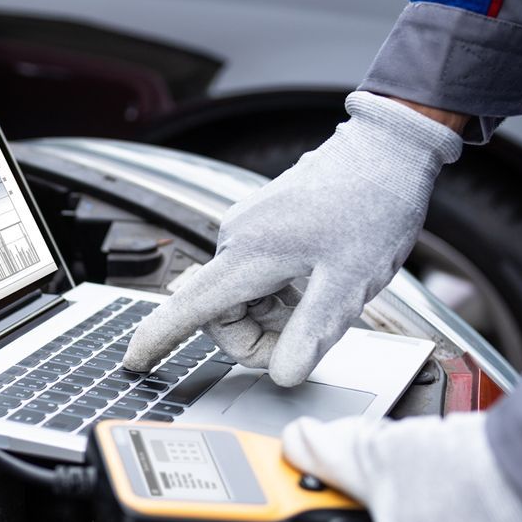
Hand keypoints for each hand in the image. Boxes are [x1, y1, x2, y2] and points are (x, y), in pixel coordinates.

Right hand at [123, 92, 461, 385]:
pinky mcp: (260, 226)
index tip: (133, 362)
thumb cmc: (372, 204)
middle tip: (307, 340)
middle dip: (257, 338)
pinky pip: (254, 278)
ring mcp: (245, 231)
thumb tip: (284, 374)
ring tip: (321, 301)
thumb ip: (311, 332)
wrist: (388, 147)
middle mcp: (236, 241)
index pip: (188, 308)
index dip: (157, 339)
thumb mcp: (349, 281)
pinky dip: (278, 295)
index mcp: (248, 256)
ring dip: (273, 317)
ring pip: (241, 299)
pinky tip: (314, 282)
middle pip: (221, 314)